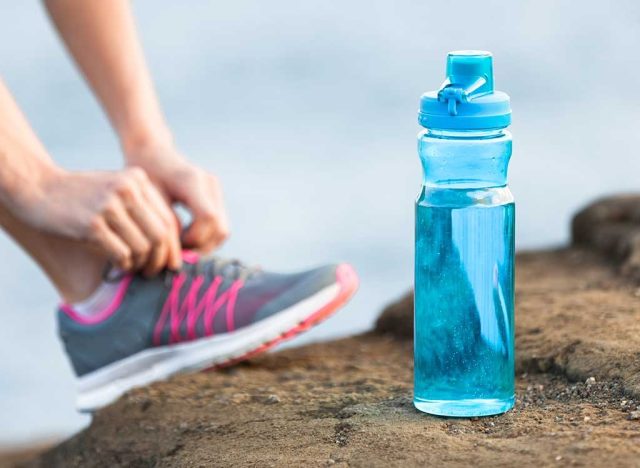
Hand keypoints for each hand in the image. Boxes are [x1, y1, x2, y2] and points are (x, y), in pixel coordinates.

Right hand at [18, 167, 181, 274]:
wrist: (39, 187)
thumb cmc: (83, 194)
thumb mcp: (117, 189)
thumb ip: (141, 208)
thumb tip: (170, 246)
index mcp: (138, 179)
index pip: (168, 219)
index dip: (173, 246)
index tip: (171, 263)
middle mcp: (128, 189)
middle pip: (160, 235)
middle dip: (160, 259)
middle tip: (153, 272)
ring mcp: (109, 205)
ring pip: (143, 247)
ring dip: (140, 264)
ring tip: (134, 267)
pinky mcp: (92, 223)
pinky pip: (121, 253)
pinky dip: (124, 264)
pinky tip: (119, 264)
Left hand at [125, 144, 228, 252]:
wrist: (152, 152)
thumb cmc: (144, 174)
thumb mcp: (148, 199)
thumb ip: (165, 224)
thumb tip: (176, 256)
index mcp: (192, 180)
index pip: (208, 218)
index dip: (194, 238)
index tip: (175, 245)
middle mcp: (210, 184)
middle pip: (220, 228)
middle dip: (201, 246)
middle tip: (178, 253)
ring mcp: (216, 189)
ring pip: (223, 230)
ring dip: (205, 244)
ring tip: (181, 247)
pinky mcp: (216, 196)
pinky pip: (219, 225)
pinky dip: (206, 237)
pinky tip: (185, 238)